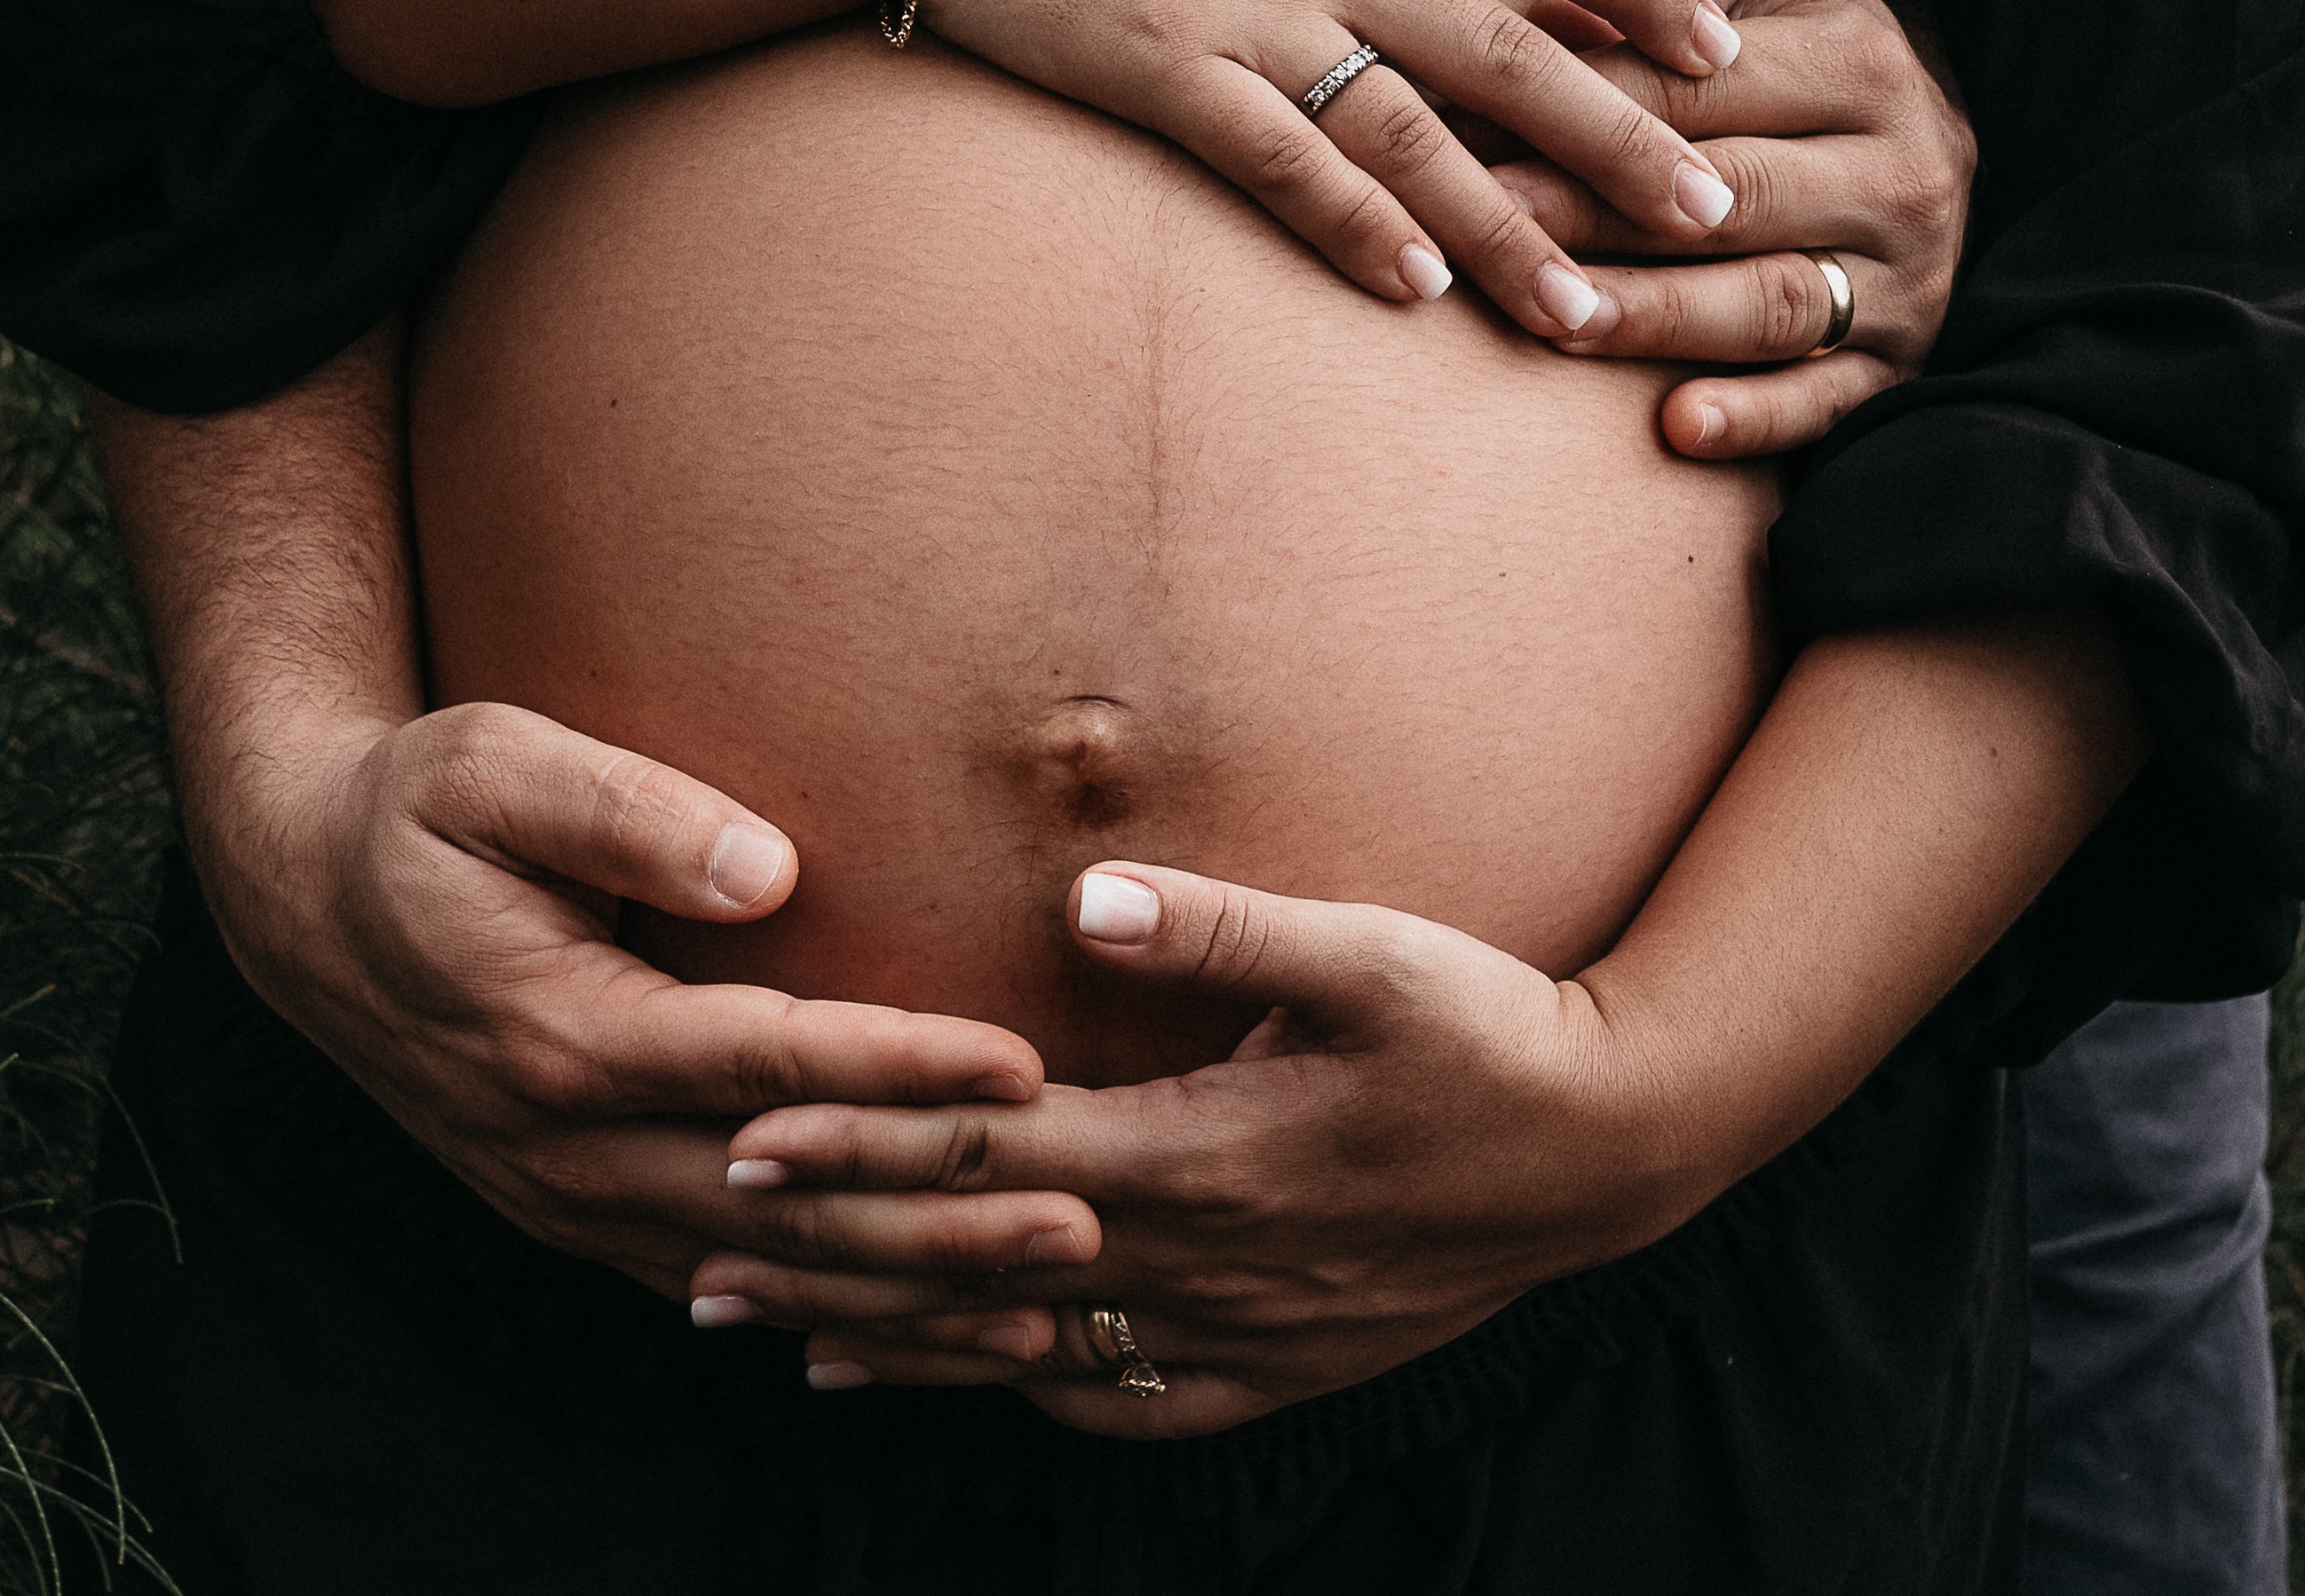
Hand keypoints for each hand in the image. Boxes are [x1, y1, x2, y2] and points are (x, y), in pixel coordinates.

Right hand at [208, 700, 1100, 1300]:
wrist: (305, 907)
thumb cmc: (416, 811)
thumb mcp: (491, 767)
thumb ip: (625, 808)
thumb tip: (773, 868)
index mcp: (558, 1030)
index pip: (763, 1059)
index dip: (898, 1066)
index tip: (1024, 1064)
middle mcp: (566, 1142)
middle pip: (786, 1198)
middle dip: (940, 1213)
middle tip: (1087, 1213)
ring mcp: (571, 1196)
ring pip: (767, 1268)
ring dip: (909, 1287)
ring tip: (1046, 1292)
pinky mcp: (583, 1215)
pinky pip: (726, 1284)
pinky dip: (833, 1313)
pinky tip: (929, 1327)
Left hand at [681, 863, 1714, 1438]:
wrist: (1608, 1152)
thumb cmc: (1487, 1028)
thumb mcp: (1369, 954)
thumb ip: (1221, 929)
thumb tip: (1081, 899)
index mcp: (1206, 1154)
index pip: (991, 1153)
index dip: (862, 1142)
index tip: (744, 1129)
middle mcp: (1204, 1261)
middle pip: (979, 1265)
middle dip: (831, 1254)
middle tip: (696, 1250)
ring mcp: (1241, 1329)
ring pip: (1032, 1347)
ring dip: (897, 1336)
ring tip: (779, 1332)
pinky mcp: (1280, 1364)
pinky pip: (1130, 1403)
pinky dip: (1030, 1392)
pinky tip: (968, 1378)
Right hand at [924, 0, 1745, 339]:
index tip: (1727, 54)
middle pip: (1510, 48)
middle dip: (1622, 139)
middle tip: (1714, 217)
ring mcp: (1249, 11)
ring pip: (1410, 132)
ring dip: (1505, 228)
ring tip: (1582, 313)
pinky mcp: (1165, 73)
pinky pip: (1278, 163)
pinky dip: (1350, 226)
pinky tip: (1414, 292)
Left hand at [1455, 0, 1976, 457]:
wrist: (1935, 146)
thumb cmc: (1798, 77)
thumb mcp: (1747, 20)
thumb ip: (1642, 30)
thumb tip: (1512, 32)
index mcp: (1863, 61)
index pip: (1704, 91)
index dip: (1581, 108)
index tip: (1470, 130)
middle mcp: (1904, 169)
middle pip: (1733, 198)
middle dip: (1599, 213)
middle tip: (1490, 224)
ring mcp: (1912, 277)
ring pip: (1773, 300)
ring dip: (1660, 315)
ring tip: (1559, 324)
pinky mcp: (1905, 366)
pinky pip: (1829, 402)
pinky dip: (1755, 418)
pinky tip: (1677, 427)